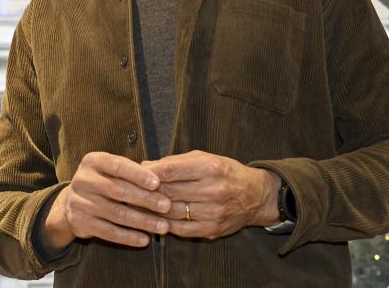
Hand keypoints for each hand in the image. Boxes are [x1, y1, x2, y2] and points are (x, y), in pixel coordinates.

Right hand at [41, 151, 171, 252]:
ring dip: (143, 221)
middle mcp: (82, 180)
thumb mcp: (110, 170)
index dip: (138, 174)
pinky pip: (108, 232)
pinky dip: (128, 237)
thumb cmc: (102, 182)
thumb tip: (159, 183)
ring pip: (116, 213)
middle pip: (118, 190)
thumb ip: (131, 173)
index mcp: (92, 161)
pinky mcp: (79, 222)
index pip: (117, 166)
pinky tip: (145, 239)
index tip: (157, 184)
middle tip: (166, 206)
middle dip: (145, 199)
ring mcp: (79, 202)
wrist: (73, 202)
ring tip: (163, 226)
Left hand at [140, 150, 279, 239]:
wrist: (256, 195)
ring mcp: (214, 212)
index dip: (149, 174)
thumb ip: (174, 162)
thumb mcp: (204, 158)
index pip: (170, 171)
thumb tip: (145, 166)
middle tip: (132, 191)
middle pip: (169, 192)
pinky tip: (157, 219)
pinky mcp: (213, 229)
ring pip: (173, 212)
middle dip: (148, 191)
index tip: (136, 174)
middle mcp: (213, 190)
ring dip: (153, 210)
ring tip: (140, 205)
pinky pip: (182, 230)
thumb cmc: (226, 172)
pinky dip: (166, 224)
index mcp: (210, 168)